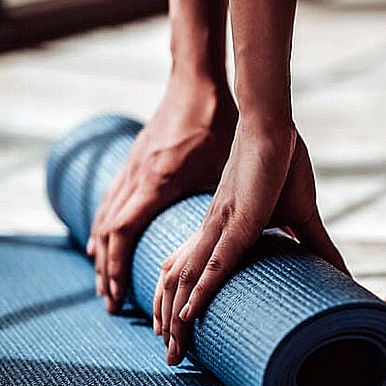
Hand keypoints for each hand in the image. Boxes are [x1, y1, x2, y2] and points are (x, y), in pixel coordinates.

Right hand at [87, 82, 235, 312]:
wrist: (195, 81)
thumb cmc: (217, 122)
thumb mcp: (227, 167)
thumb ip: (240, 204)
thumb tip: (283, 233)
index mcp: (160, 182)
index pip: (125, 232)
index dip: (119, 265)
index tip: (118, 295)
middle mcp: (139, 178)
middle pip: (109, 233)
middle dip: (107, 271)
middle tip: (110, 304)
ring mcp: (132, 168)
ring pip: (105, 217)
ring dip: (102, 252)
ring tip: (104, 283)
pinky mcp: (135, 161)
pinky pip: (111, 201)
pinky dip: (104, 226)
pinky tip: (104, 241)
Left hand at [154, 120, 346, 364]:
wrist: (274, 127)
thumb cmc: (283, 164)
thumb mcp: (301, 215)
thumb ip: (317, 245)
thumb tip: (341, 271)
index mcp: (222, 230)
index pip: (193, 274)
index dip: (183, 305)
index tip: (180, 334)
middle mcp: (212, 232)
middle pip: (179, 284)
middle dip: (171, 324)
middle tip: (173, 358)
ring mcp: (221, 226)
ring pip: (188, 281)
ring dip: (176, 318)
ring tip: (173, 350)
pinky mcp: (238, 221)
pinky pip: (213, 263)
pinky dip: (199, 290)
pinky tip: (187, 316)